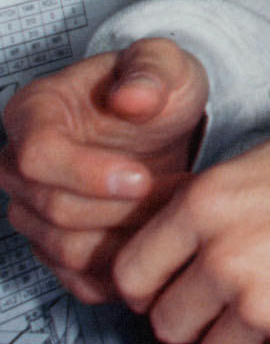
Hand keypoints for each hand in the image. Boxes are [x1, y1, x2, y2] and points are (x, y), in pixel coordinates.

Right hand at [0, 38, 208, 303]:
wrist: (161, 129)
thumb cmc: (155, 92)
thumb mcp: (165, 63)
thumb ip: (151, 70)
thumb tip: (132, 97)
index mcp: (34, 111)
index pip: (38, 156)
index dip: (88, 174)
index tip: (140, 178)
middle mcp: (20, 165)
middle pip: (53, 208)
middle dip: (123, 210)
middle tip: (176, 197)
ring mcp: (33, 211)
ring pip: (65, 249)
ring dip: (128, 241)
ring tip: (176, 217)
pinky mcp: (55, 248)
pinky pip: (79, 279)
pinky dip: (124, 272)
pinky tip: (160, 245)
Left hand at [111, 111, 269, 343]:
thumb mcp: (269, 160)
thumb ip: (216, 204)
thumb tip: (178, 236)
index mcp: (209, 205)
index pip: (131, 275)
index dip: (150, 287)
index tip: (168, 291)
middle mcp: (225, 258)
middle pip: (168, 326)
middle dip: (198, 318)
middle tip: (232, 304)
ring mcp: (264, 307)